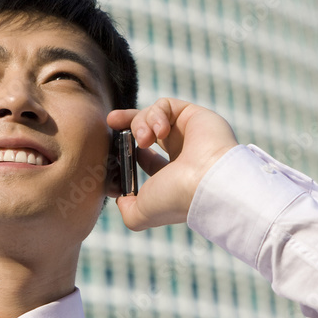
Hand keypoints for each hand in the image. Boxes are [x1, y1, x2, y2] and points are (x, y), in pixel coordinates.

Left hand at [107, 98, 237, 230]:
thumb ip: (127, 209)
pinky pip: (165, 105)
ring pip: (153, 115)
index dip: (129, 152)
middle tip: (111, 121)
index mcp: (175, 174)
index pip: (148, 158)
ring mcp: (189, 132)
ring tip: (144, 139)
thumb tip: (121, 198)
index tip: (117, 156)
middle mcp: (183, 152)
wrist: (206, 182)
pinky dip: (156, 114)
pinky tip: (160, 131)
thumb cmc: (176, 198)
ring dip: (140, 123)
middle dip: (127, 123)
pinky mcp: (194, 114)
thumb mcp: (142, 213)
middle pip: (148, 128)